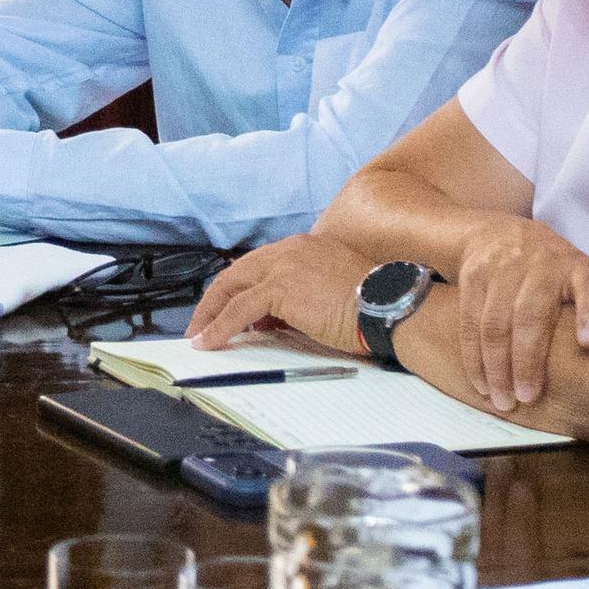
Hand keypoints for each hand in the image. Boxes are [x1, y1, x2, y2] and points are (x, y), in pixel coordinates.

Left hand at [186, 234, 372, 355]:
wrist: (388, 307)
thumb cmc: (372, 306)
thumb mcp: (330, 294)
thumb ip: (299, 299)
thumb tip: (269, 320)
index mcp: (306, 247)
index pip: (259, 265)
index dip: (237, 288)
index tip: (225, 309)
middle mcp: (292, 249)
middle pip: (237, 272)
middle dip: (214, 300)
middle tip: (201, 323)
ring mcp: (284, 265)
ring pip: (231, 288)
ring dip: (210, 314)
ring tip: (199, 335)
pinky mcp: (280, 288)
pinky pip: (238, 310)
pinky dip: (219, 327)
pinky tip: (210, 342)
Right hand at [448, 216, 588, 412]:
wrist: (504, 234)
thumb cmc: (558, 275)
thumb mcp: (587, 282)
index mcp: (580, 271)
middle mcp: (543, 265)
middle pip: (531, 315)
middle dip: (527, 361)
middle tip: (528, 397)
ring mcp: (505, 267)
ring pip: (495, 323)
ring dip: (496, 367)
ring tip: (503, 400)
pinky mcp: (474, 275)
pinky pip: (470, 322)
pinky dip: (473, 357)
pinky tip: (481, 383)